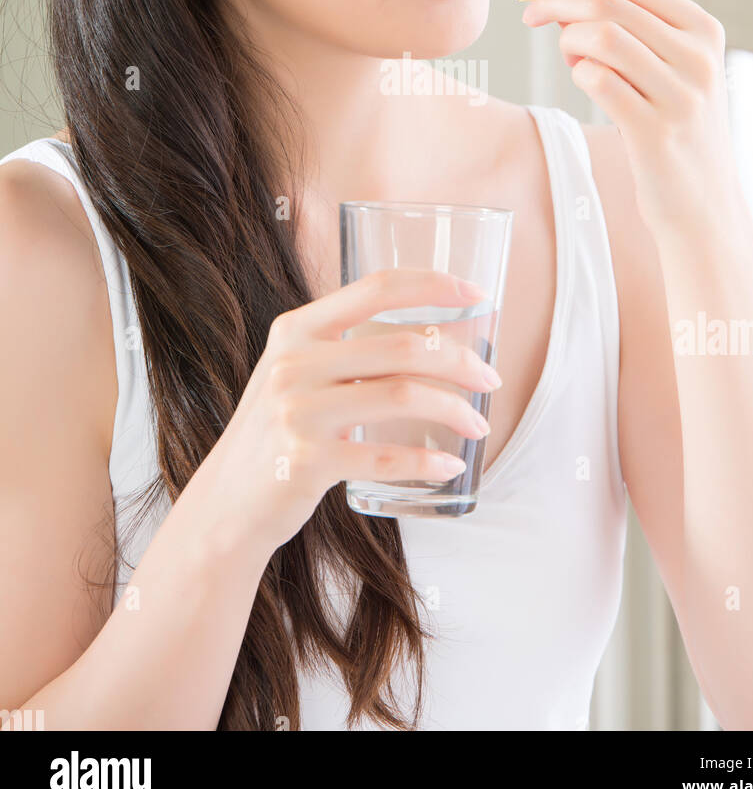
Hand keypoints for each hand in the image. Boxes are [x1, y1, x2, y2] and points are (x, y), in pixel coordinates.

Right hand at [188, 269, 497, 560]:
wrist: (226, 503)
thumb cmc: (277, 432)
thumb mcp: (295, 373)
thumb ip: (344, 348)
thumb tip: (433, 335)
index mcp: (296, 329)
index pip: (375, 288)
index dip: (432, 284)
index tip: (476, 292)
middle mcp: (293, 364)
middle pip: (401, 346)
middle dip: (461, 360)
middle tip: (490, 378)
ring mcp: (296, 413)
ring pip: (401, 396)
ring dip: (454, 409)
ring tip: (478, 423)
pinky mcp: (305, 462)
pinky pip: (385, 455)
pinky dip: (427, 459)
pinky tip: (451, 463)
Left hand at [518, 0, 745, 238]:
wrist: (705, 206)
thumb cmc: (675, 131)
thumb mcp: (671, 69)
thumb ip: (629, 29)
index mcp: (702, 29)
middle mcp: (698, 56)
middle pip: (607, 1)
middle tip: (529, 13)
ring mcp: (681, 95)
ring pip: (601, 36)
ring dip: (568, 41)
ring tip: (572, 59)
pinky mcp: (656, 132)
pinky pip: (597, 80)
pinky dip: (578, 74)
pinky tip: (584, 82)